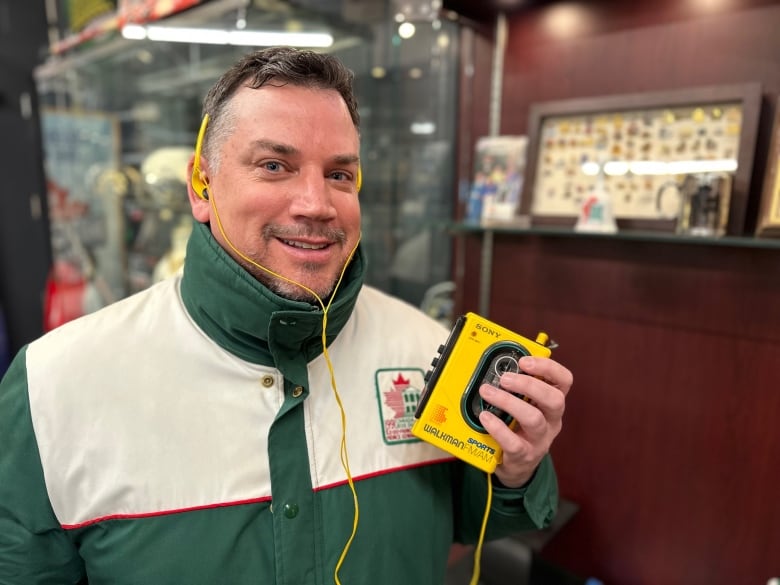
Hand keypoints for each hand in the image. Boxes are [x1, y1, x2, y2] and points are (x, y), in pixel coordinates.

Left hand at [478, 356, 572, 487]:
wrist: (517, 466)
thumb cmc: (518, 428)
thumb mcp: (524, 406)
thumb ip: (517, 388)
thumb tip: (494, 364)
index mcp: (552, 404)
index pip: (564, 381)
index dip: (548, 368)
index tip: (525, 361)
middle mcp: (552, 421)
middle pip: (554, 400)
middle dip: (529, 385)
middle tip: (505, 378)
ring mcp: (540, 440)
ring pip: (533, 419)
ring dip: (508, 402)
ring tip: (488, 392)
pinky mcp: (524, 456)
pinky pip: (514, 442)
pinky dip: (497, 428)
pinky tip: (485, 417)